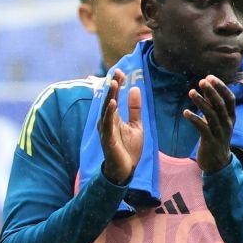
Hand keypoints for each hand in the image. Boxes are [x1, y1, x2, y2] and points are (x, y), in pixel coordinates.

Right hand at [96, 69, 144, 183]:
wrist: (125, 170)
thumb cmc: (128, 149)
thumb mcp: (136, 125)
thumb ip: (134, 109)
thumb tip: (135, 88)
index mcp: (113, 118)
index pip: (114, 97)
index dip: (117, 85)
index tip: (121, 72)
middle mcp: (107, 122)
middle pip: (109, 100)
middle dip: (113, 87)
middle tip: (117, 73)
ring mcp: (106, 130)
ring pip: (107, 110)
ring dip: (110, 96)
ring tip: (115, 84)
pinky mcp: (107, 139)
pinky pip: (107, 124)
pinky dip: (109, 113)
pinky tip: (113, 103)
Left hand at [186, 76, 236, 172]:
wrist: (217, 162)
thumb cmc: (216, 136)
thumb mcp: (218, 120)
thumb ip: (213, 104)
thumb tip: (206, 85)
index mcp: (230, 117)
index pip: (229, 99)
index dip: (221, 87)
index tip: (210, 77)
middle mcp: (227, 123)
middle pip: (220, 104)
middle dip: (211, 91)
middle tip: (201, 81)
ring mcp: (219, 133)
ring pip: (211, 115)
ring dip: (201, 102)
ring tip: (191, 92)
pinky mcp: (210, 141)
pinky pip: (202, 128)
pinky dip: (194, 119)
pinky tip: (185, 112)